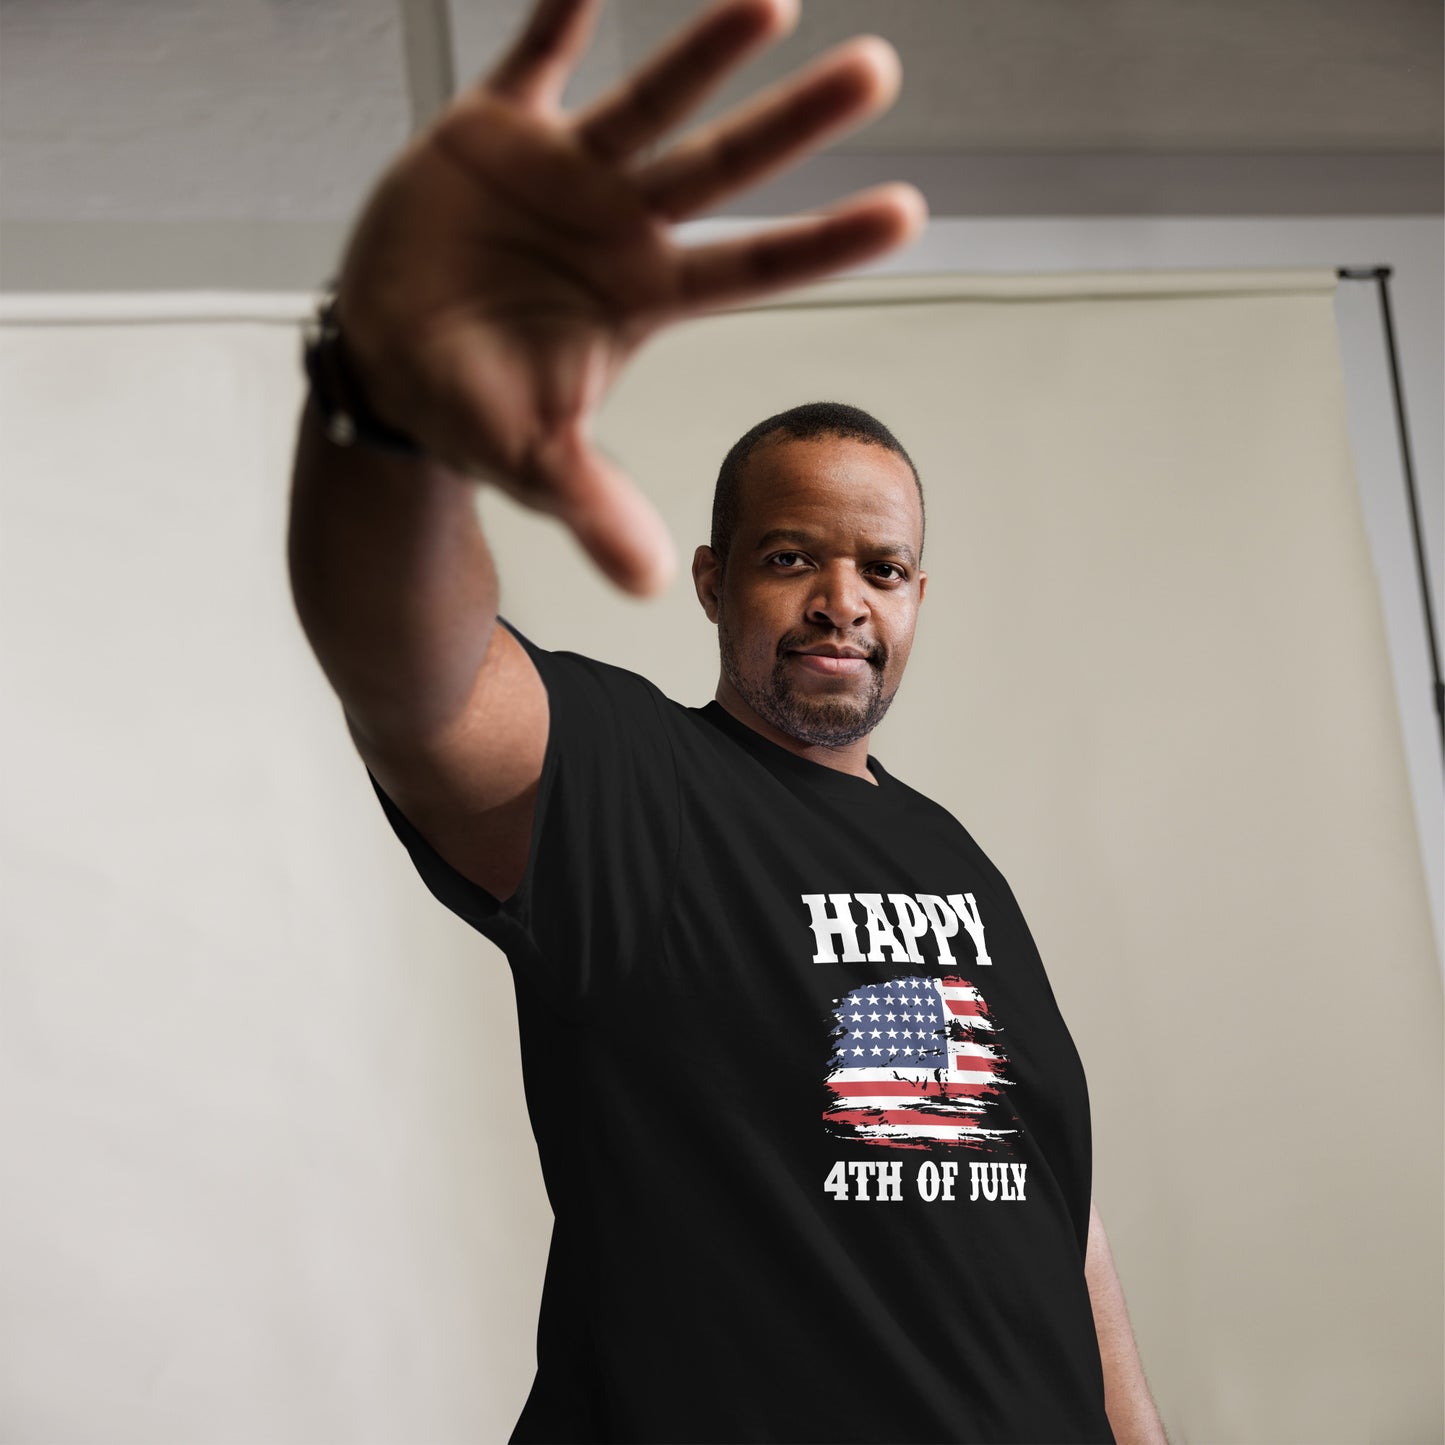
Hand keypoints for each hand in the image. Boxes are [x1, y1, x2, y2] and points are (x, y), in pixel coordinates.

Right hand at [332, 0, 926, 594]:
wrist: (388, 360)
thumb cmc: (473, 409)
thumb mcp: (534, 463)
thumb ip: (595, 507)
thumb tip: (651, 584)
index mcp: (643, 297)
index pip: (753, 268)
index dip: (826, 243)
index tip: (909, 213)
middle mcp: (620, 226)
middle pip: (723, 168)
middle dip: (795, 123)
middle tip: (879, 73)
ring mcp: (563, 173)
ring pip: (649, 100)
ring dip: (705, 51)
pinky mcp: (493, 131)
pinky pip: (535, 55)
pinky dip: (563, 10)